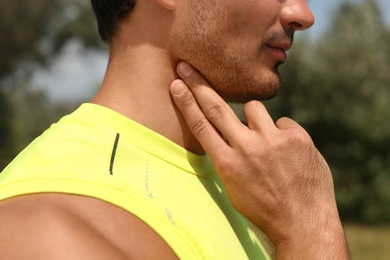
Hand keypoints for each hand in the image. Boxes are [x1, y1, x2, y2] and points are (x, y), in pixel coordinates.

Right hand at [170, 61, 348, 258]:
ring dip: (254, 120)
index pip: (200, 125)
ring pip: (252, 108)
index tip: (176, 84)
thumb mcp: (234, 188)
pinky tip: (288, 153)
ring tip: (264, 141)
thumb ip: (228, 158)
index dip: (186, 101)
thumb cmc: (264, 207)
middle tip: (187, 67)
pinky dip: (281, 134)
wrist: (303, 221)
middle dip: (198, 84)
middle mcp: (246, 148)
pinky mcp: (296, 137)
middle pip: (216, 107)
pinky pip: (282, 122)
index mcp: (226, 163)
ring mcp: (272, 140)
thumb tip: (228, 133)